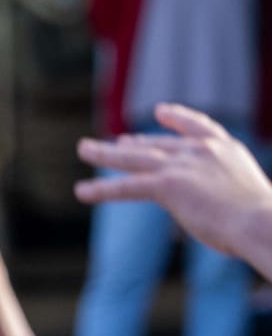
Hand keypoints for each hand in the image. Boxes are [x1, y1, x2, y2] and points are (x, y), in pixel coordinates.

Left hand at [78, 105, 271, 267]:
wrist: (262, 223)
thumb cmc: (264, 220)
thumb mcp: (249, 195)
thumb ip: (228, 191)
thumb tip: (220, 207)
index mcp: (226, 149)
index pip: (198, 127)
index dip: (177, 118)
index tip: (161, 112)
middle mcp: (202, 151)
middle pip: (160, 144)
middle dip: (135, 144)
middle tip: (118, 142)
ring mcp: (182, 166)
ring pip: (134, 158)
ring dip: (105, 154)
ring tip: (84, 149)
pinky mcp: (167, 185)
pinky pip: (127, 187)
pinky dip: (102, 190)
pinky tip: (82, 192)